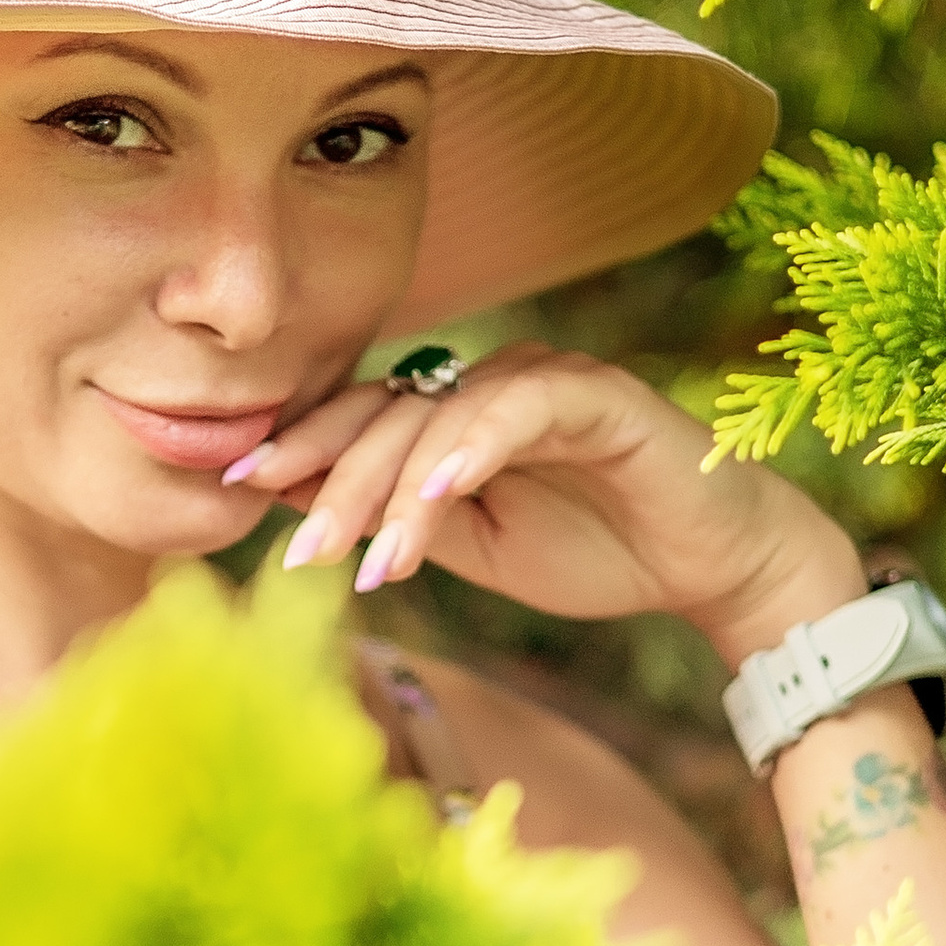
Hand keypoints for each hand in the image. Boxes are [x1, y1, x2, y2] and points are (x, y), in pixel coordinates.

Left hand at [229, 343, 863, 653]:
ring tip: (366, 558)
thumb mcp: (474, 547)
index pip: (360, 419)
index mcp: (453, 413)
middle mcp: (488, 381)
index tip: (237, 489)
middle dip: (331, 483)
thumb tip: (301, 512)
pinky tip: (433, 499)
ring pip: (440, 417)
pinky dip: (469, 452)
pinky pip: (515, 412)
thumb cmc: (594, 551)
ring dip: (395, 490)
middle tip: (298, 551)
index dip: (299, 448)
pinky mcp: (592, 393)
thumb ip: (402, 521)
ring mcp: (540, 380)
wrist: (708, 565)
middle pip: (385, 416)